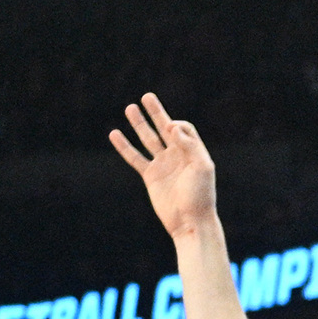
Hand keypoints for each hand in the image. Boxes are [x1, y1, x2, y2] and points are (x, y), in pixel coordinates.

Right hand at [108, 94, 216, 238]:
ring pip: (148, 139)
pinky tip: (115, 133)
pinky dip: (124, 146)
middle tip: (147, 96)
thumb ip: (190, 145)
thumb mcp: (202, 168)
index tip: (171, 130)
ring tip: (130, 107)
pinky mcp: (150, 176)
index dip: (176, 125)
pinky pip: (135, 157)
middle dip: (156, 113)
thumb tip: (171, 126)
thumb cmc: (201, 196)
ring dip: (139, 124)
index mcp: (192, 152)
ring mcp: (163, 165)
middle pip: (165, 128)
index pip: (182, 129)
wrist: (190, 221)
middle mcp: (178, 156)